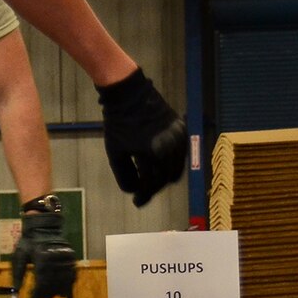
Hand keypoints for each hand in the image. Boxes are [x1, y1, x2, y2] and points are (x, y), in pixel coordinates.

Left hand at [11, 208, 77, 297]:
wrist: (44, 226)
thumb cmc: (29, 241)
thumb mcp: (19, 254)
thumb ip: (18, 272)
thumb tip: (17, 289)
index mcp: (41, 257)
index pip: (41, 282)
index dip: (37, 294)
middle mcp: (55, 258)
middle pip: (53, 284)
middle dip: (46, 293)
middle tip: (39, 297)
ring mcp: (66, 258)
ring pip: (64, 281)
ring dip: (57, 291)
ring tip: (50, 295)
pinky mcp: (72, 258)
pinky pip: (72, 275)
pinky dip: (68, 285)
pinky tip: (63, 291)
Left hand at [98, 69, 186, 206]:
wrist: (130, 95)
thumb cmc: (118, 124)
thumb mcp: (115, 151)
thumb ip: (124, 173)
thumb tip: (134, 190)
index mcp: (149, 151)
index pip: (150, 182)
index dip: (143, 194)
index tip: (137, 202)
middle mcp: (168, 146)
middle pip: (165, 178)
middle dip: (153, 188)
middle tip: (143, 194)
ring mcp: (178, 137)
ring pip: (176, 168)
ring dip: (164, 178)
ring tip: (151, 183)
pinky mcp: (182, 130)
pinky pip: (181, 155)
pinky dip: (172, 164)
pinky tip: (160, 169)